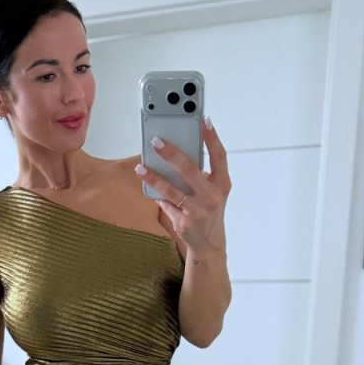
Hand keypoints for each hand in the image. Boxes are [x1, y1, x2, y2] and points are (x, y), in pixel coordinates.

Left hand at [135, 119, 230, 255]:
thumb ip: (202, 175)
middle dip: (171, 154)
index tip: (204, 122)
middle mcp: (212, 197)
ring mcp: (197, 211)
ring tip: (140, 167)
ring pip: (171, 190)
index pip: (219, 157)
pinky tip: (147, 185)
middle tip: (156, 142)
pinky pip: (165, 204)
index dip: (213, 139)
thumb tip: (176, 154)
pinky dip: (157, 195)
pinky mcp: (184, 222)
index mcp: (222, 184)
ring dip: (154, 177)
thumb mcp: (213, 191)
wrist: (209, 242)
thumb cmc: (209, 209)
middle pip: (189, 170)